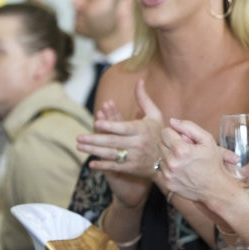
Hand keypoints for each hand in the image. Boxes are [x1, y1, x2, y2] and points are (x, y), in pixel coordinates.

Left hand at [77, 81, 165, 207]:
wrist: (170, 159)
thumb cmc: (160, 133)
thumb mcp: (155, 115)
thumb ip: (144, 99)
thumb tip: (140, 81)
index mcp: (142, 130)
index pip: (124, 127)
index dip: (110, 126)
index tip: (97, 123)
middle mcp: (137, 144)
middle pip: (113, 141)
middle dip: (94, 139)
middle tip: (78, 137)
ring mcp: (134, 157)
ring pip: (111, 154)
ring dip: (94, 150)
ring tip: (79, 146)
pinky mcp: (132, 168)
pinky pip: (115, 167)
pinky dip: (103, 166)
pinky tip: (91, 164)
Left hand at [155, 117, 240, 204]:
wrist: (215, 188)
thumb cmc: (213, 163)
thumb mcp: (207, 140)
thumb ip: (189, 127)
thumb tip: (172, 121)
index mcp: (181, 150)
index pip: (165, 132)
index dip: (174, 133)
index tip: (183, 138)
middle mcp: (172, 162)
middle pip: (160, 144)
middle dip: (171, 144)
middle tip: (184, 149)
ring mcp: (168, 175)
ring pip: (160, 157)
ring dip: (169, 156)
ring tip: (183, 161)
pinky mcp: (167, 184)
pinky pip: (161, 170)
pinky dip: (169, 169)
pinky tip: (181, 170)